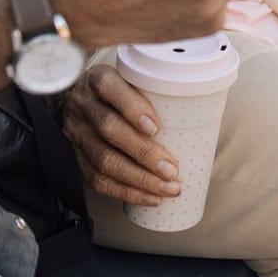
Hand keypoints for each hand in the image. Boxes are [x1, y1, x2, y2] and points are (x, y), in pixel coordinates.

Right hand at [62, 64, 180, 205]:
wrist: (76, 101)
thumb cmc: (117, 91)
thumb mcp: (129, 79)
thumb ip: (154, 90)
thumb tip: (201, 106)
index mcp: (97, 79)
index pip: (109, 86)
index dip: (131, 107)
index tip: (155, 127)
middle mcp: (84, 105)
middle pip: (108, 128)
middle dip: (143, 152)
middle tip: (171, 169)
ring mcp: (77, 133)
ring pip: (103, 159)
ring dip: (139, 179)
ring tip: (167, 188)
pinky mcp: (76, 157)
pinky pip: (97, 179)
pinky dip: (126, 192)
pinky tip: (150, 197)